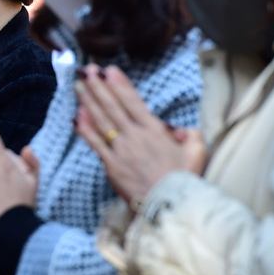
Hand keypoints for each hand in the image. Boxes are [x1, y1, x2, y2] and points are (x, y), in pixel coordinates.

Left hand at [74, 65, 206, 203]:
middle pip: (112, 106)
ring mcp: (121, 150)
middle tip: (87, 69)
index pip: (133, 101)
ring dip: (88, 101)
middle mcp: (135, 135)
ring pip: (101, 120)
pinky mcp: (111, 165)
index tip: (109, 70)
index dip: (119, 84)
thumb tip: (179, 130)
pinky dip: (85, 129)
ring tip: (78, 85)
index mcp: (154, 130)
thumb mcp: (196, 151)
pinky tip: (76, 116)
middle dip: (98, 86)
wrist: (169, 205)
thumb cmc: (184, 179)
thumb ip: (190, 134)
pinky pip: (95, 143)